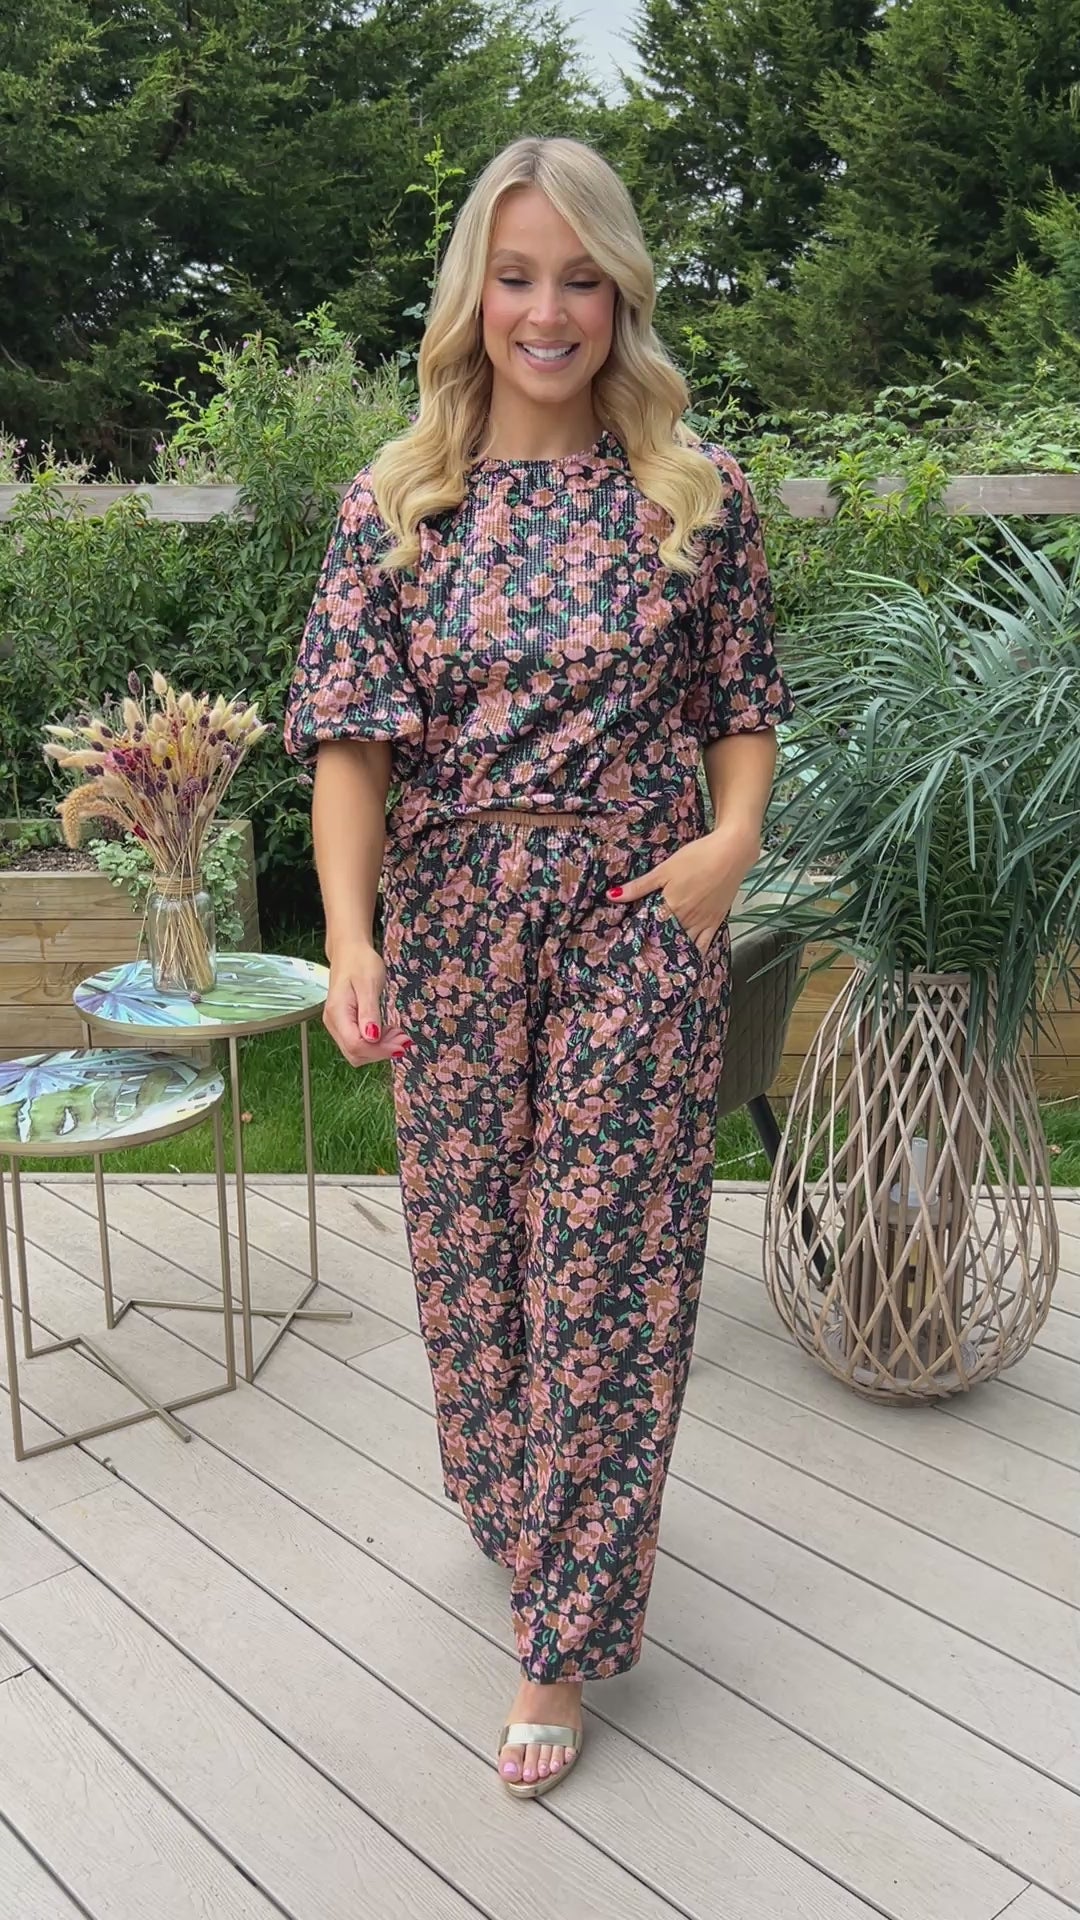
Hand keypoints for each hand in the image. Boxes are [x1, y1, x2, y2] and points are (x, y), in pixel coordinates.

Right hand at [324, 942, 411, 1065]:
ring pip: (357, 1052)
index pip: (356, 1045)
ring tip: (399, 1035)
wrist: (349, 951)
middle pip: (355, 1053)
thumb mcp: (369, 984)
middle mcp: (334, 1024)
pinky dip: (376, 1043)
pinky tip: (389, 1032)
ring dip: (380, 1049)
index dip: (379, 1050)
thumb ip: (369, 1012)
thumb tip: (372, 1037)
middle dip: (381, 1051)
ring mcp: (337, 1025)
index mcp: (337, 1013)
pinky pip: (359, 1043)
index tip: (402, 1043)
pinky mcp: (344, 1024)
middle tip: (404, 1039)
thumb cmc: (360, 962)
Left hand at [608, 823, 758, 957]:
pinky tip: (687, 960)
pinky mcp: (716, 922)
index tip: (626, 948)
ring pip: (684, 945)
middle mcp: (686, 919)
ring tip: (660, 963)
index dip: (637, 939)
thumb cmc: (697, 857)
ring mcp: (703, 923)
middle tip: (640, 958)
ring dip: (672, 954)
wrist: (732, 852)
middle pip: (666, 939)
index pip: (649, 929)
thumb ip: (639, 886)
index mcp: (670, 906)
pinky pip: (705, 945)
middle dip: (653, 948)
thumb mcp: (664, 869)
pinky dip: (695, 954)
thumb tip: (612, 896)